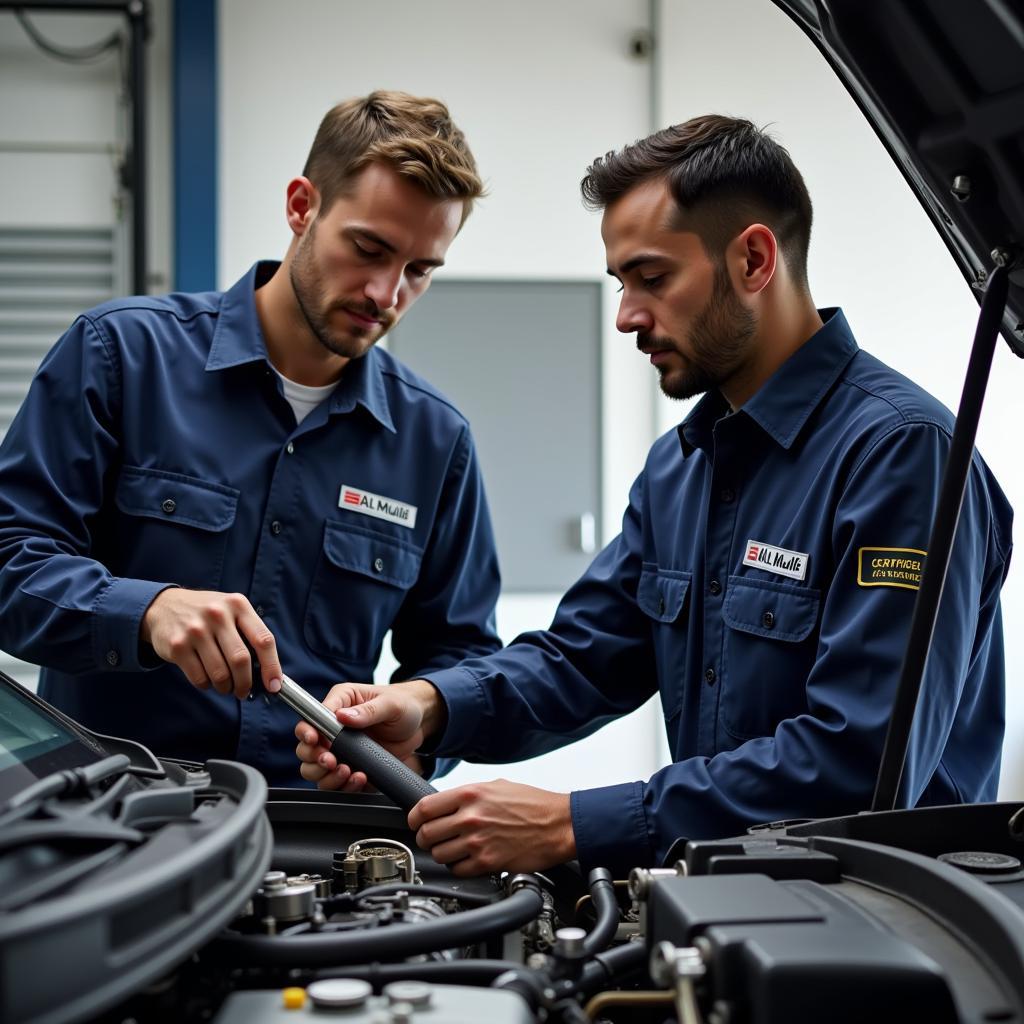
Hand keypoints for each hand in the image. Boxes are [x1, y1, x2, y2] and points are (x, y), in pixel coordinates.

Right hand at [140, 588, 281, 699]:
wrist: (164, 606)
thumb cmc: (208, 614)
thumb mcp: (232, 610)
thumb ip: (249, 633)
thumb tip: (268, 672)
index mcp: (238, 605)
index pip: (263, 640)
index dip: (272, 666)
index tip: (274, 685)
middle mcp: (217, 615)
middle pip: (241, 660)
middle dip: (245, 683)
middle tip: (243, 691)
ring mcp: (195, 630)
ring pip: (220, 673)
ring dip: (226, 687)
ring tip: (226, 686)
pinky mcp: (178, 646)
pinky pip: (199, 678)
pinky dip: (207, 685)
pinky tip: (207, 679)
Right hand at [294, 679, 442, 790]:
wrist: (421, 724)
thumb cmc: (404, 704)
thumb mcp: (390, 704)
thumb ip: (367, 710)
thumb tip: (342, 716)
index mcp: (340, 703)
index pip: (311, 719)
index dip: (307, 732)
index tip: (315, 741)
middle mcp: (334, 728)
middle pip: (306, 749)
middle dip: (315, 759)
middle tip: (331, 762)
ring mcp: (342, 751)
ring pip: (316, 770)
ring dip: (327, 775)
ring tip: (347, 771)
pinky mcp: (352, 767)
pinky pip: (337, 783)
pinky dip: (344, 785)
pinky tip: (360, 778)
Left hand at [407, 779, 575, 876]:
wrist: (559, 824)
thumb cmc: (532, 804)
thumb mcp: (496, 786)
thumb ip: (467, 795)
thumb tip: (445, 804)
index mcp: (470, 794)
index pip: (424, 808)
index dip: (414, 818)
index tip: (416, 823)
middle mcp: (470, 817)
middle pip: (426, 834)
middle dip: (427, 838)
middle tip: (435, 838)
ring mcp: (477, 842)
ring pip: (439, 855)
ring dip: (443, 854)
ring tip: (455, 849)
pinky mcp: (487, 863)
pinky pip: (458, 871)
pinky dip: (459, 867)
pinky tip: (469, 859)